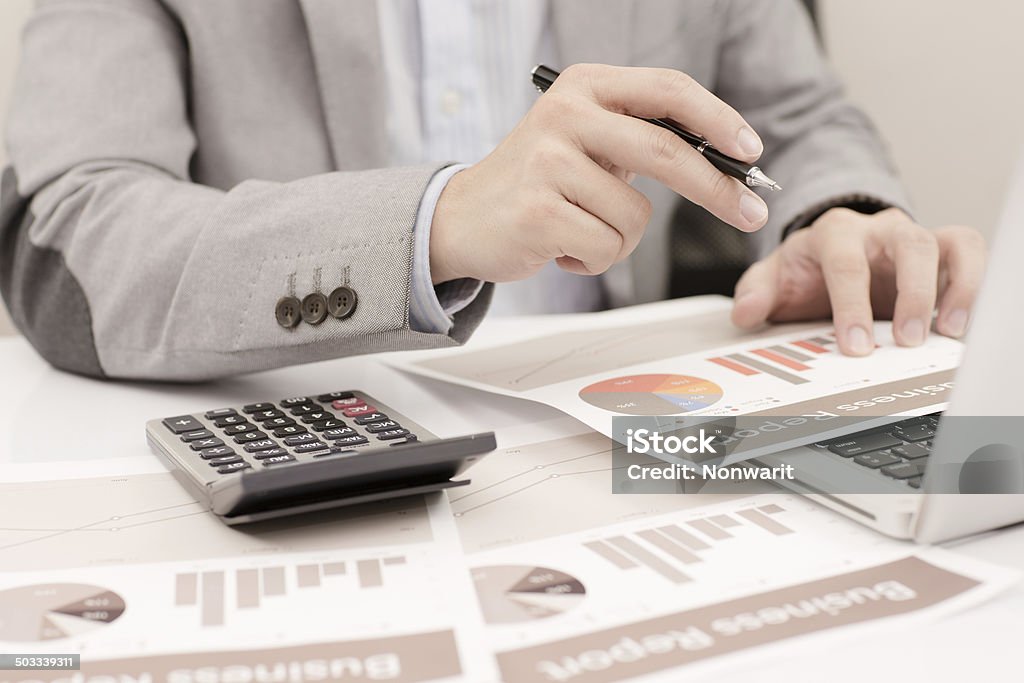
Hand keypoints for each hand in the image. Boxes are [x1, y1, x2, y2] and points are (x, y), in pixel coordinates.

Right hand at [429, 63, 768, 283]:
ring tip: (582, 230)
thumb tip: (727, 164)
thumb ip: (643, 140)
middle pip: (666, 151)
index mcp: (584, 87)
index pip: (668, 90)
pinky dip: (593, 259)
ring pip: (635, 217)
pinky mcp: (537, 211)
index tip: (752, 151)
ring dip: (621, 239)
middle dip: (717, 190)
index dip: (718, 120)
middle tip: (750, 214)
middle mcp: (565, 115)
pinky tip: (561, 246)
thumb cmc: (538, 183)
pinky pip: (605, 248)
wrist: (463, 218)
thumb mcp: (587, 142)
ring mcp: (548, 162)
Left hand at [731, 207, 985, 354]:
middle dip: (910, 293)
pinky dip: (971, 283)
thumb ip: (756, 293)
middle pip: (907, 244)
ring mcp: (912, 238)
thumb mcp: (773, 279)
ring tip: (946, 331)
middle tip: (906, 341)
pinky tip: (960, 323)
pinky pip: (967, 252)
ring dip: (952, 288)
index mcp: (833, 233)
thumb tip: (745, 313)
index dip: (851, 304)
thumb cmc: (804, 271)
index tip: (855, 345)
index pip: (846, 263)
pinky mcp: (940, 252)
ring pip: (945, 243)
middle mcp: (877, 230)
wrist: (827, 257)